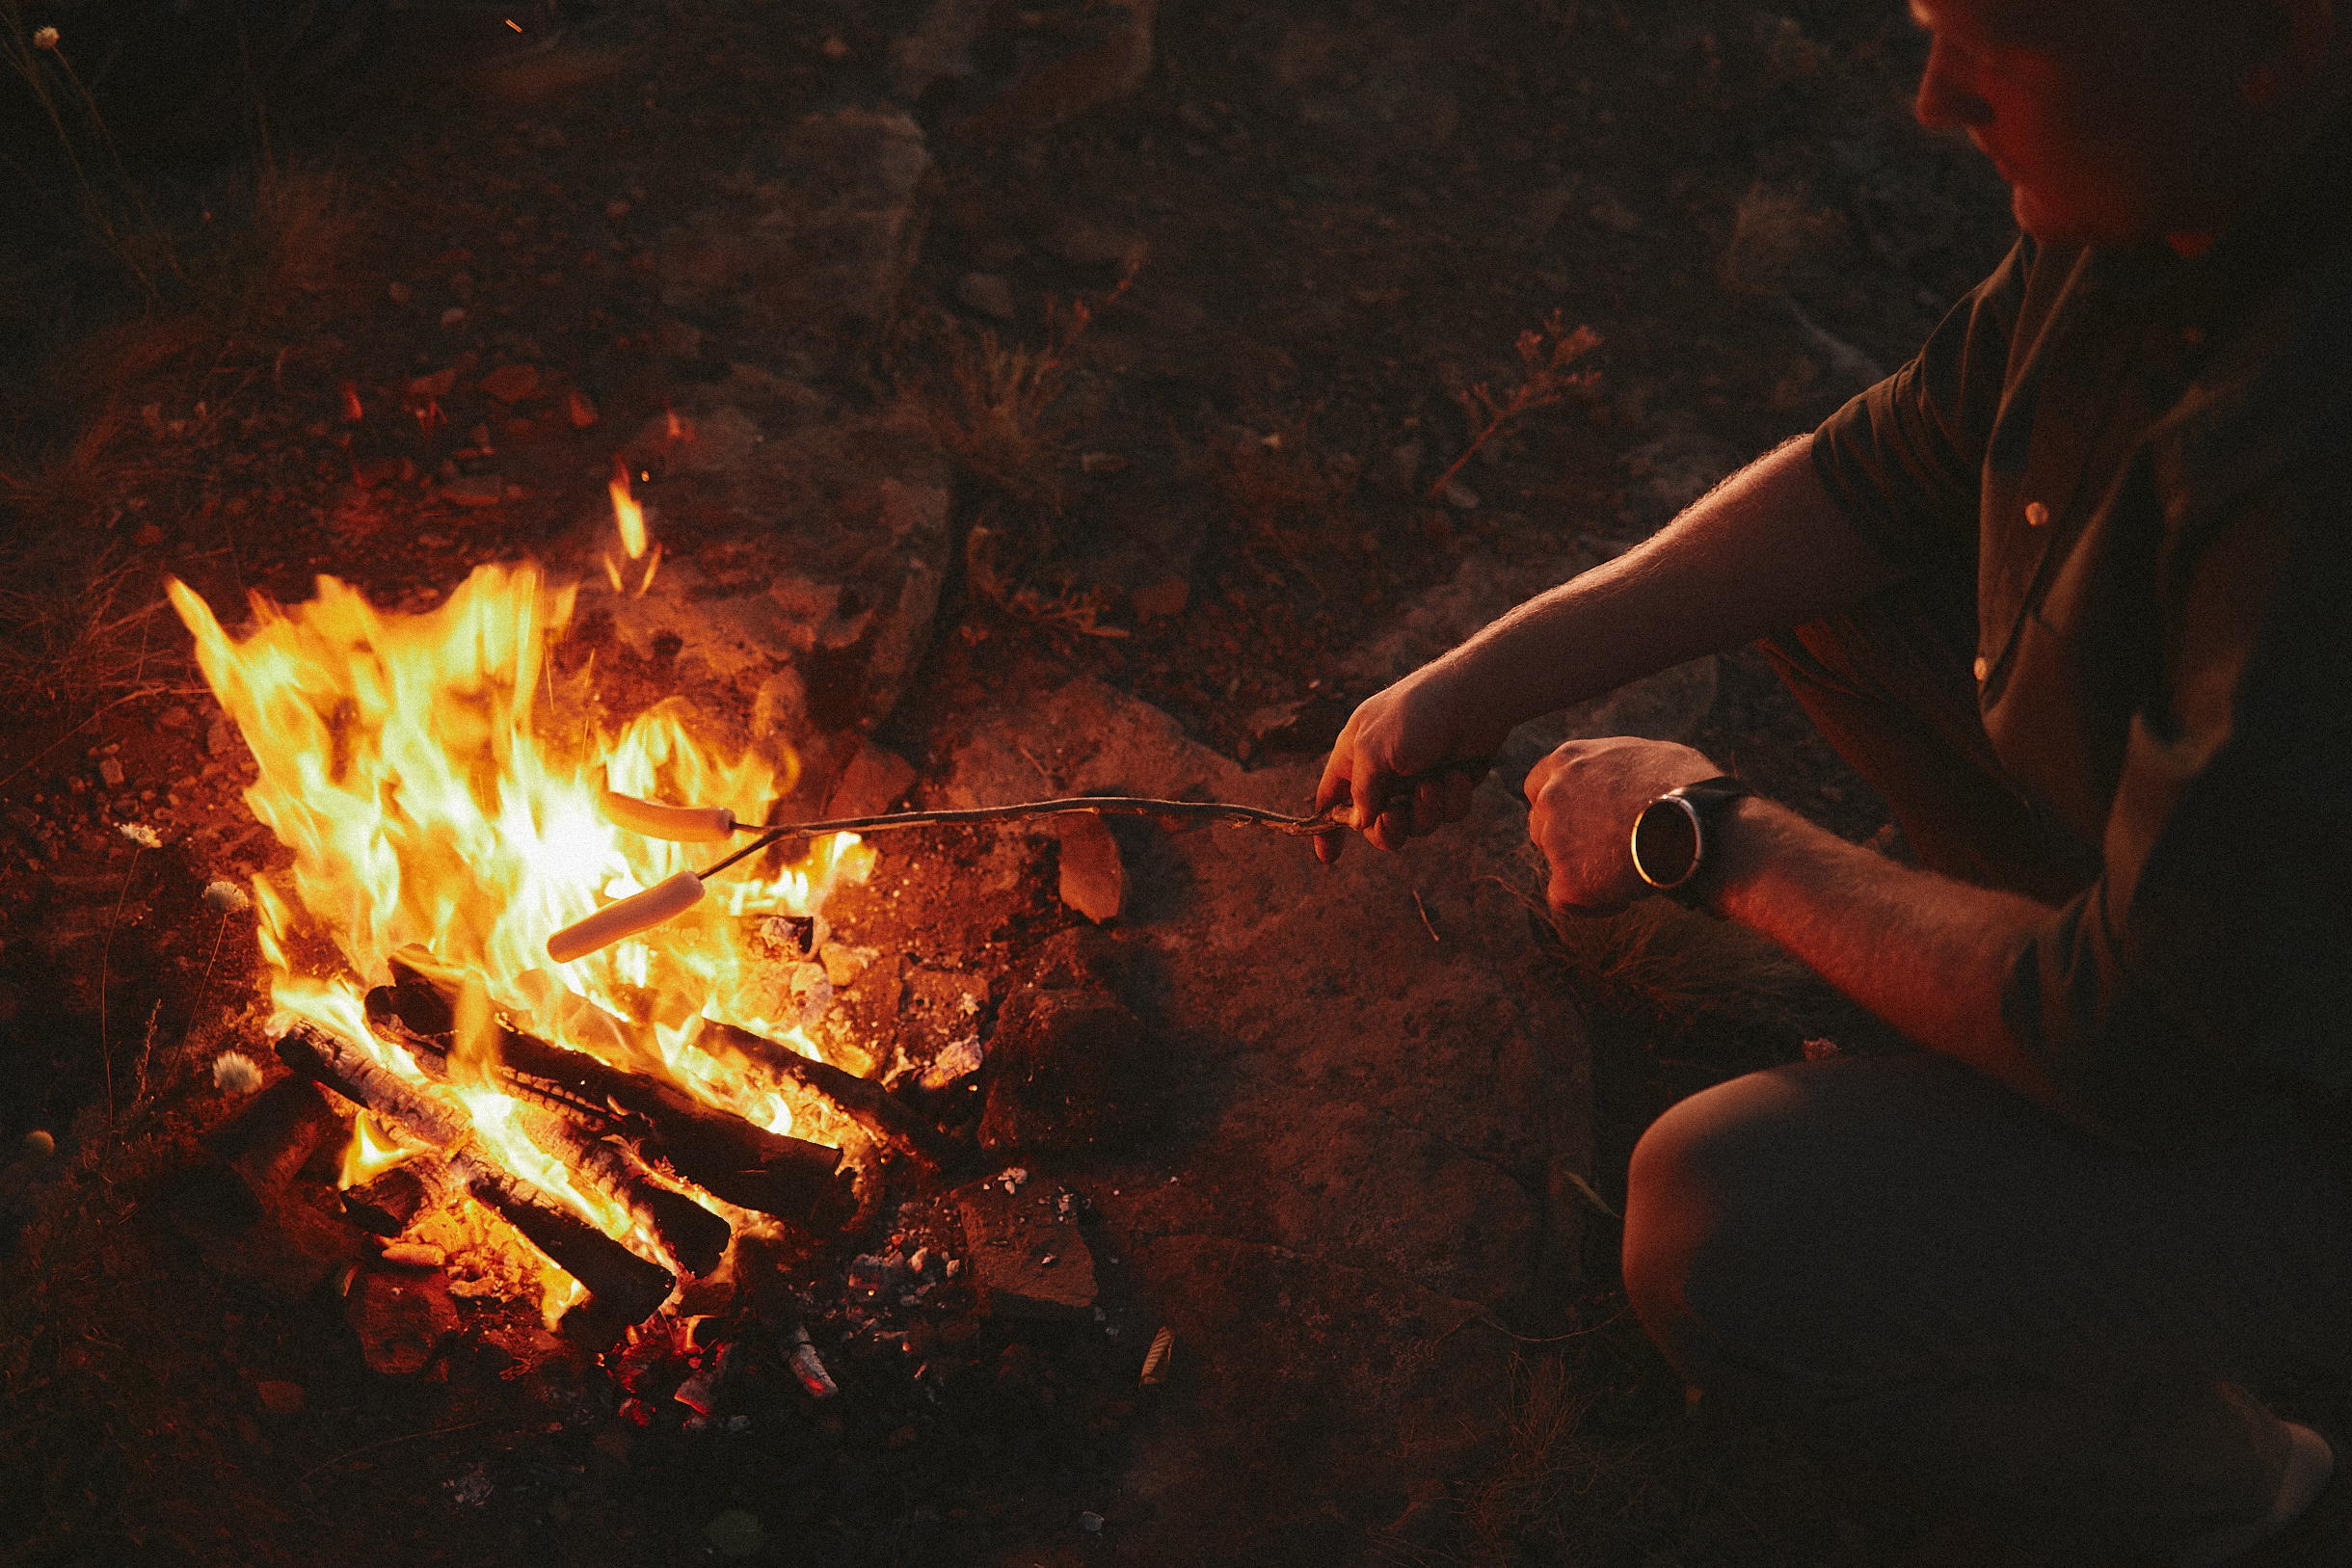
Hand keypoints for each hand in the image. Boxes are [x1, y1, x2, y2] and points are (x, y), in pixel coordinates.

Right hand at [1314, 664, 1507, 862]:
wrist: (1475, 697)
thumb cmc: (1416, 714)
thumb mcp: (1373, 750)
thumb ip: (1361, 791)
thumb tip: (1359, 822)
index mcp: (1355, 756)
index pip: (1331, 798)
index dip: (1326, 829)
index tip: (1329, 857)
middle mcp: (1384, 770)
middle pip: (1376, 824)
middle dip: (1388, 828)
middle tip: (1397, 818)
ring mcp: (1418, 778)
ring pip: (1416, 823)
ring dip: (1426, 811)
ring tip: (1435, 784)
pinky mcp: (1449, 783)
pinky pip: (1446, 813)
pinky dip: (1453, 799)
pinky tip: (1459, 776)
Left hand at [1523, 736, 1725, 914]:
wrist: (1697, 827)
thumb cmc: (1688, 786)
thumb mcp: (1650, 754)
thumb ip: (1616, 766)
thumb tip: (1620, 778)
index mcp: (1569, 760)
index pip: (1537, 785)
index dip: (1557, 806)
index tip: (1580, 819)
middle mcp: (1552, 795)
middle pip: (1541, 826)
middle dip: (1568, 840)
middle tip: (1607, 851)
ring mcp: (1555, 838)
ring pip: (1557, 862)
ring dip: (1585, 869)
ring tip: (1630, 873)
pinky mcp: (1567, 879)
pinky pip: (1566, 899)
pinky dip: (1590, 903)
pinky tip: (1623, 898)